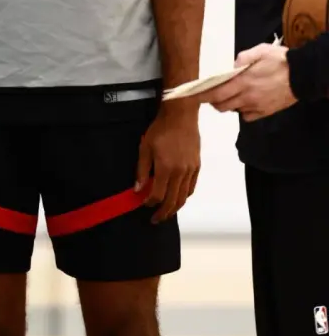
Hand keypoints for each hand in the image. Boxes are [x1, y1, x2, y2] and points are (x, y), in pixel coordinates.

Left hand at [135, 103, 200, 223]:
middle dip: (163, 213)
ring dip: (175, 208)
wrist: (181, 115)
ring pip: (184, 197)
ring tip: (167, 213)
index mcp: (166, 168)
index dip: (150, 203)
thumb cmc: (160, 129)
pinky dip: (185, 196)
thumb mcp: (145, 147)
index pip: (158, 195)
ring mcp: (191, 170)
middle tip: (155, 219)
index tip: (144, 205)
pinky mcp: (197, 166)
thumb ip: (142, 170)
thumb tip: (138, 189)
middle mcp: (180, 173)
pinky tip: (179, 198)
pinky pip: (192, 188)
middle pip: (173, 201)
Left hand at [202, 43, 296, 121]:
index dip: (201, 97)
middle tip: (210, 94)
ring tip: (229, 94)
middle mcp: (247, 97)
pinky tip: (244, 102)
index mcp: (243, 81)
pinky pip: (247, 116)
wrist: (303, 76)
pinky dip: (241, 110)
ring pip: (233, 110)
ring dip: (227, 104)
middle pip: (221, 105)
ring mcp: (256, 106)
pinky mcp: (265, 112)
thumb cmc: (280, 61)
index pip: (215, 93)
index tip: (192, 96)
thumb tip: (231, 66)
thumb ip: (242, 58)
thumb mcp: (259, 51)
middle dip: (212, 101)